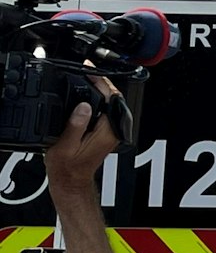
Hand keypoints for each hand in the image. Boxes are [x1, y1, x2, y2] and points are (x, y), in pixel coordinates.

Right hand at [45, 77, 122, 193]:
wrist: (70, 180)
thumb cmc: (67, 168)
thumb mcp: (65, 146)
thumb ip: (75, 125)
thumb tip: (84, 106)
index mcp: (107, 132)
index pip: (112, 100)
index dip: (102, 83)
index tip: (89, 72)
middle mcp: (113, 131)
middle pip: (113, 99)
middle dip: (101, 83)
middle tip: (86, 72)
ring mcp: (110, 131)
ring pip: (109, 104)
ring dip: (98, 90)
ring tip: (84, 79)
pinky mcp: (104, 132)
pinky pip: (103, 110)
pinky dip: (95, 100)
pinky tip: (84, 95)